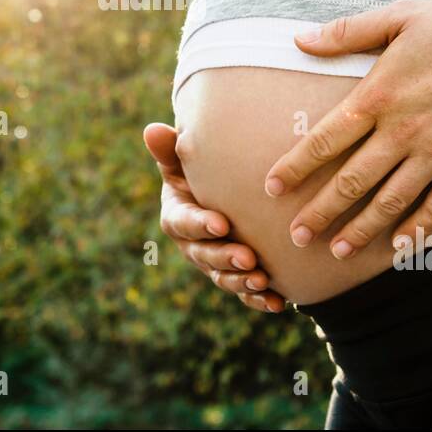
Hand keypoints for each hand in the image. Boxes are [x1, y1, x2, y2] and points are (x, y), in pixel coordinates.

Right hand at [144, 122, 284, 312]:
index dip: (200, 225)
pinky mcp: (235, 276)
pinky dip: (259, 300)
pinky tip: (278, 302)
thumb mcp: (183, 159)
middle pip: (205, 256)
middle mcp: (192, 245)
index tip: (221, 223)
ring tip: (262, 280)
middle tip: (248, 258)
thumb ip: (170, 149)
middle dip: (225, 259)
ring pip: (224, 278)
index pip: (184, 223)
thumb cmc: (200, 170)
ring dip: (242, 282)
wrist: (224, 191)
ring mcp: (213, 264)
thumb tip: (153, 130)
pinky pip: (244, 294)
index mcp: (177, 216)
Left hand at [264, 0, 431, 258]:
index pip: (323, 140)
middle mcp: (403, 131)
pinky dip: (417, 230)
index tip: (271, 189)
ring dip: (361, 229)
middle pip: (350, 181)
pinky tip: (399, 247)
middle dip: (319, 212)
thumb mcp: (400, 15)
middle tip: (295, 236)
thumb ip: (347, 32)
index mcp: (378, 95)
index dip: (294, 168)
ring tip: (338, 251)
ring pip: (390, 201)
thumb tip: (300, 39)